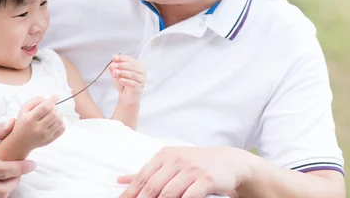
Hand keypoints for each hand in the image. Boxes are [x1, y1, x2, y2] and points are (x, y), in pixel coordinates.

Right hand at [12, 95, 64, 150]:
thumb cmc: (23, 123)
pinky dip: (61, 123)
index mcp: (30, 119)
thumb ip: (34, 101)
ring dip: (58, 114)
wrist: (20, 142)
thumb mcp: (23, 110)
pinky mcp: (50, 140)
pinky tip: (55, 121)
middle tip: (51, 107)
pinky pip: (62, 129)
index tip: (56, 96)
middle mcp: (38, 128)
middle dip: (54, 107)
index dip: (52, 100)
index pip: (44, 108)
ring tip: (53, 114)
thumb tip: (46, 99)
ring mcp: (45, 135)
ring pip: (59, 121)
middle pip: (53, 114)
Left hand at [109, 54, 145, 104]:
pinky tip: (120, 80)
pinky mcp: (139, 87)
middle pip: (132, 66)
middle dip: (121, 65)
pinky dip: (126, 81)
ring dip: (122, 72)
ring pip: (132, 74)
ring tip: (115, 72)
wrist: (126, 97)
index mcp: (137, 65)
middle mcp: (141, 71)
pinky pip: (133, 83)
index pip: (130, 59)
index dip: (121, 58)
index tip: (114, 57)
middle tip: (113, 66)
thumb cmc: (123, 83)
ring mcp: (141, 79)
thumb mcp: (117, 74)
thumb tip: (113, 61)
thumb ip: (115, 67)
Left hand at [118, 146, 251, 197]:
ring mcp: (192, 169)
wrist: (228, 162)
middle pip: (152, 188)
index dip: (130, 194)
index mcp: (164, 155)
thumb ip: (147, 172)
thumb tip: (120, 181)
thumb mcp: (171, 162)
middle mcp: (176, 160)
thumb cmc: (196, 163)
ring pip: (168, 194)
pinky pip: (189, 197)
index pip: (142, 178)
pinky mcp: (206, 180)